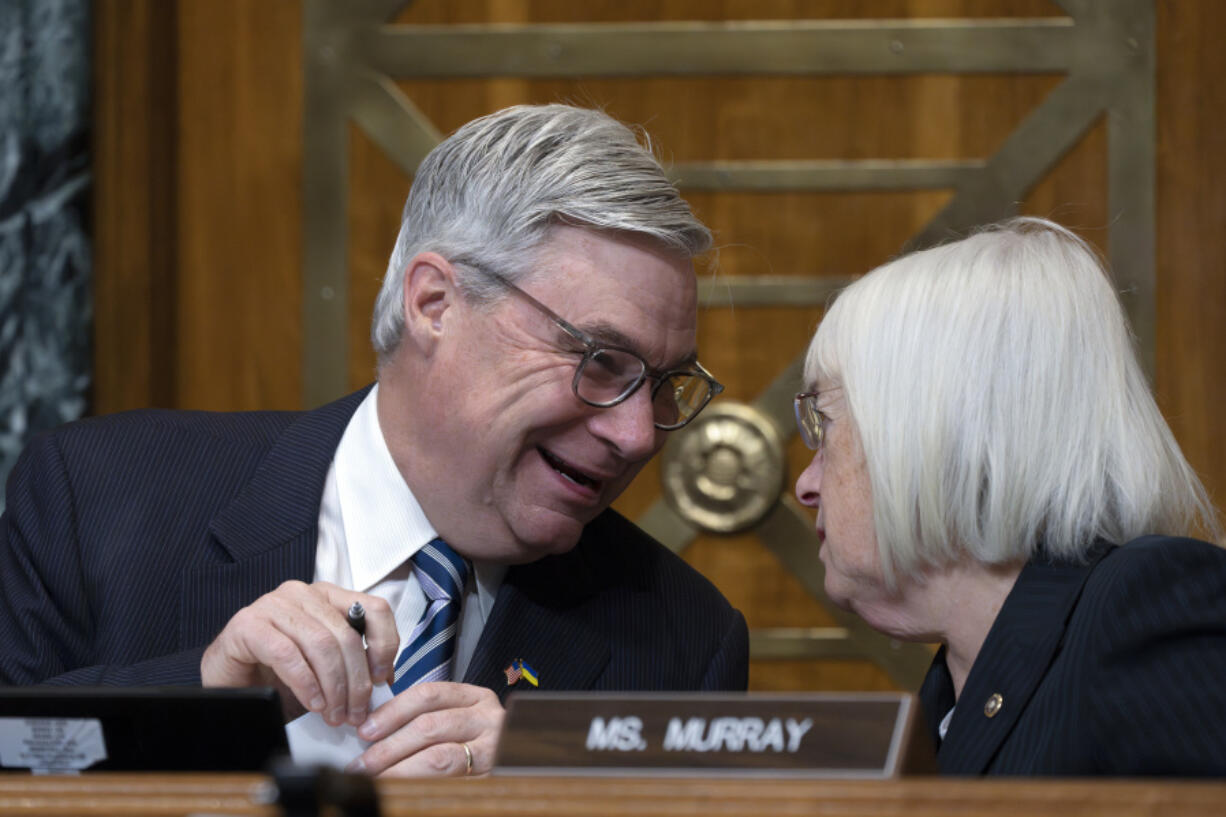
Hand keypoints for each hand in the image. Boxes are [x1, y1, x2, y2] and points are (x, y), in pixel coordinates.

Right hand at [201, 580, 398, 726]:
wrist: (229, 679)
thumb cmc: (279, 673)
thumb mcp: (326, 666)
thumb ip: (353, 665)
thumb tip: (384, 680)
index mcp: (328, 596)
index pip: (374, 608)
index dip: (385, 644)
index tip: (382, 679)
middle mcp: (303, 593)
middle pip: (346, 635)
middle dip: (356, 681)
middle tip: (356, 713)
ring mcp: (273, 604)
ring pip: (320, 645)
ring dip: (333, 687)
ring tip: (334, 715)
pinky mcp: (248, 624)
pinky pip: (287, 655)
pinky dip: (305, 683)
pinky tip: (312, 703)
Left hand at [348, 681, 504, 776]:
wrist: (532, 766)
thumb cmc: (480, 742)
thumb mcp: (461, 719)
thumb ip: (429, 718)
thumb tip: (374, 731)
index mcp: (476, 698)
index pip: (429, 695)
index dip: (392, 711)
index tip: (365, 729)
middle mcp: (488, 720)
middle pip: (430, 726)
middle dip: (389, 746)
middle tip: (363, 764)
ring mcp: (494, 750)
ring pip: (438, 757)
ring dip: (399, 770)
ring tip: (375, 779)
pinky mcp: (492, 778)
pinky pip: (450, 784)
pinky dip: (419, 787)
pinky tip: (401, 791)